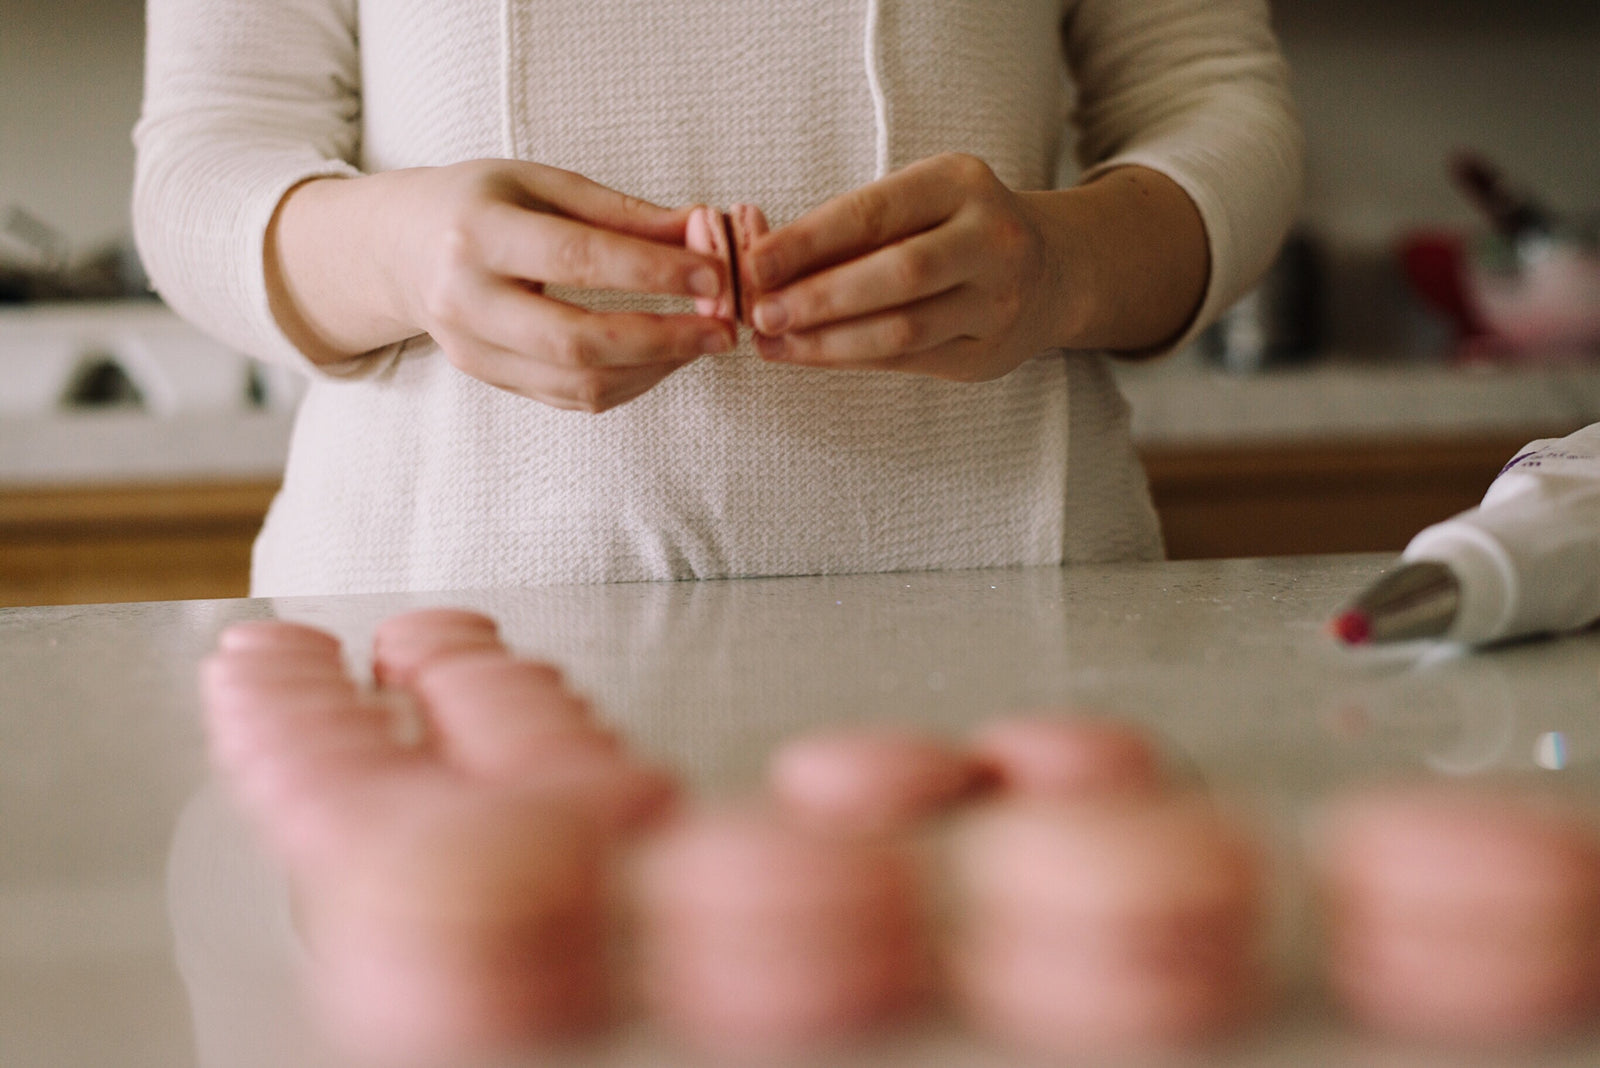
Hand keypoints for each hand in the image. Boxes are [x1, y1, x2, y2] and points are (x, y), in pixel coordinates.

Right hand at [270, 160, 736, 412]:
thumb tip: (706, 231)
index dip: (653, 271)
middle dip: (663, 339)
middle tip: (722, 328)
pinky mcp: (488, 379)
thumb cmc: (482, 202)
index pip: (577, 260)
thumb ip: (625, 213)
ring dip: (655, 367)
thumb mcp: (544, 183)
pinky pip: (571, 397)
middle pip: (576, 340)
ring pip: (578, 382)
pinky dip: (630, 382)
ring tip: (703, 341)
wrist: (399, 247)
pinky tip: (664, 357)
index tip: (715, 275)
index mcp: (476, 233)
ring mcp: (472, 349)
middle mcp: (465, 298)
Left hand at [740, 155, 1210, 376]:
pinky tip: (809, 355)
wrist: (1054, 270)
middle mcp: (992, 240)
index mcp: (962, 183)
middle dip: (819, 297)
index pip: (876, 212)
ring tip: (772, 342)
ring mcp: (998, 302)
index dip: (810, 240)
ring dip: (827, 341)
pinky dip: (851, 359)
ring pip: (902, 329)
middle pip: (896, 274)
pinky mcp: (989, 354)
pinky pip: (909, 361)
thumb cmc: (957, 228)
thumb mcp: (920, 200)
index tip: (756, 261)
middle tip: (761, 312)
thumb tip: (762, 262)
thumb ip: (852, 226)